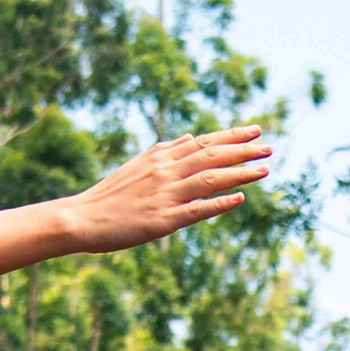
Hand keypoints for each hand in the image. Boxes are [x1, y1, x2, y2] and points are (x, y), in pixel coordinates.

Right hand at [0, 126, 272, 271]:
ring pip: (209, 179)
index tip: (255, 130)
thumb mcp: (137, 166)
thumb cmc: (109, 196)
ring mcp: (165, 195)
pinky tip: (240, 199)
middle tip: (268, 146)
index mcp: (160, 157)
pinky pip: (197, 209)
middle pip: (211, 155)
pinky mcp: (163, 220)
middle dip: (242, 149)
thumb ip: (164, 152)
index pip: (202, 142)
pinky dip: (219, 203)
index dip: (231, 136)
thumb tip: (189, 138)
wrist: (81, 218)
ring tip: (264, 169)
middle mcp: (165, 172)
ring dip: (238, 173)